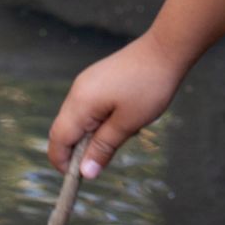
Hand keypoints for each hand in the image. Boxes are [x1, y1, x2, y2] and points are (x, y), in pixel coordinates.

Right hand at [48, 32, 185, 177]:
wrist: (167, 48)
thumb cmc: (149, 86)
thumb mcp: (127, 124)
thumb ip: (102, 148)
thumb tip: (85, 173)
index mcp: (80, 102)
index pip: (58, 140)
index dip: (64, 163)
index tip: (84, 176)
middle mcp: (78, 90)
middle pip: (65, 130)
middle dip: (82, 148)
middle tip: (111, 150)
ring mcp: (87, 81)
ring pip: (80, 119)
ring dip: (96, 133)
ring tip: (126, 128)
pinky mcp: (99, 77)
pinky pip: (91, 106)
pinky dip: (102, 118)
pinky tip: (127, 115)